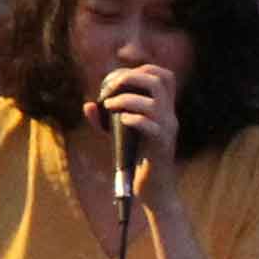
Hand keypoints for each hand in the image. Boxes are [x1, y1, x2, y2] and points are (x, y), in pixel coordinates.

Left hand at [88, 58, 186, 195]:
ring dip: (126, 100)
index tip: (117, 79)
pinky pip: (151, 126)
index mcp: (164, 108)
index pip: (164, 75)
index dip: (142, 68)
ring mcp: (168, 130)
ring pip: (153, 102)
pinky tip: (120, 121)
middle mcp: (170, 115)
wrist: (154, 190)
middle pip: (158, 80)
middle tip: (110, 89)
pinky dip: (133, 119)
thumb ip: (105, 120)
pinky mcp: (162, 146)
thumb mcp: (120, 135)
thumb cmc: (137, 159)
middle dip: (130, 78)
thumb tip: (88, 105)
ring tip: (108, 105)